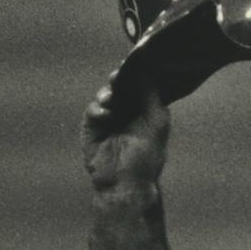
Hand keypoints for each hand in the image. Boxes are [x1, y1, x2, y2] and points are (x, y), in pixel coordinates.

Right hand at [81, 72, 169, 190]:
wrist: (126, 182)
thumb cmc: (147, 157)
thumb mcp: (157, 124)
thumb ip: (153, 97)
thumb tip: (147, 71)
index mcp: (144, 109)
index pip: (139, 84)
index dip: (136, 75)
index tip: (135, 66)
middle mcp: (127, 111)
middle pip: (120, 85)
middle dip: (119, 79)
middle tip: (119, 77)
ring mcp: (109, 117)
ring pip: (106, 94)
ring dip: (108, 94)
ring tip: (112, 100)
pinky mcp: (93, 126)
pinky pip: (93, 109)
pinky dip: (99, 109)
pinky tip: (106, 115)